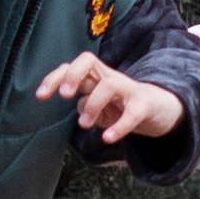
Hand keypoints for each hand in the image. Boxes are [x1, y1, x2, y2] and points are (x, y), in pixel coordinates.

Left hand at [35, 52, 184, 146]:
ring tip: (84, 124)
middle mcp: (109, 78)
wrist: (158, 109)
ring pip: (108, 85)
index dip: (54, 78)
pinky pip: (132, 113)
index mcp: (95, 78)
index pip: (71, 67)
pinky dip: (119, 126)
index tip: (40, 96)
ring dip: (93, 104)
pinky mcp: (143, 106)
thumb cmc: (121, 106)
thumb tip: (75, 106)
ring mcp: (127, 90)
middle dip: (73, 75)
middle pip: (88, 60)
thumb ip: (83, 104)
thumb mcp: (99, 105)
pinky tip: (108, 137)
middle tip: (65, 96)